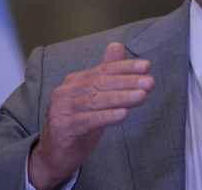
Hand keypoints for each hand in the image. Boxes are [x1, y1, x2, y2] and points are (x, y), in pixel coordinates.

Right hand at [28, 42, 154, 189]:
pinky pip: (87, 120)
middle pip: (100, 83)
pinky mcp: (61, 128)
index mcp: (74, 82)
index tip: (146, 66)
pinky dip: (106, 116)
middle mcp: (65, 92)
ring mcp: (61, 110)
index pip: (103, 70)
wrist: (52, 156)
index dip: (125, 67)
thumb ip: (106, 75)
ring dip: (121, 97)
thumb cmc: (76, 126)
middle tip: (149, 82)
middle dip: (127, 81)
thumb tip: (117, 46)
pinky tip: (123, 114)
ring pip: (95, 100)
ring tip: (142, 96)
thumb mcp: (94, 99)